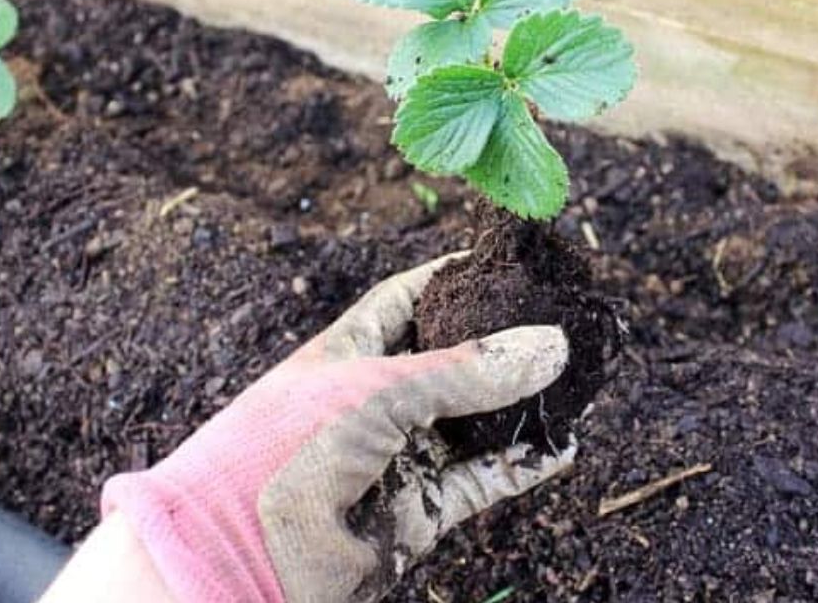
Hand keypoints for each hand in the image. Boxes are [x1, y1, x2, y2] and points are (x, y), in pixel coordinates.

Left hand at [101, 255, 574, 602]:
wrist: (243, 555)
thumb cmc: (288, 448)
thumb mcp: (380, 390)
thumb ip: (468, 371)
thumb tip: (554, 344)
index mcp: (346, 353)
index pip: (406, 300)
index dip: (452, 278)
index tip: (506, 261)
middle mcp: (371, 402)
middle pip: (448, 363)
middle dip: (499, 346)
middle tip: (558, 320)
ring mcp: (394, 458)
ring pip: (472, 425)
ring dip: (520, 407)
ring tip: (575, 382)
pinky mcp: (415, 513)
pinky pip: (481, 482)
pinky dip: (521, 465)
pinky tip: (562, 446)